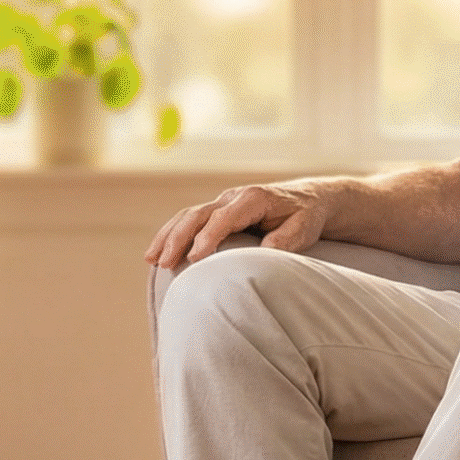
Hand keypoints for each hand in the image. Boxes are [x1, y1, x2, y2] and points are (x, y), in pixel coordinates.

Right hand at [147, 182, 332, 269]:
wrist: (308, 199)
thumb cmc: (305, 216)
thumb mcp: (303, 228)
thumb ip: (285, 239)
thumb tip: (265, 250)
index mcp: (254, 199)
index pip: (224, 218)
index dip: (208, 237)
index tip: (195, 258)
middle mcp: (233, 197)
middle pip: (198, 214)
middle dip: (178, 238)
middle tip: (163, 262)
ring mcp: (222, 202)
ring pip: (187, 216)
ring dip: (167, 236)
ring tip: (151, 259)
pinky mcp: (217, 211)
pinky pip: (189, 220)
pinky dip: (171, 234)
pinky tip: (157, 253)